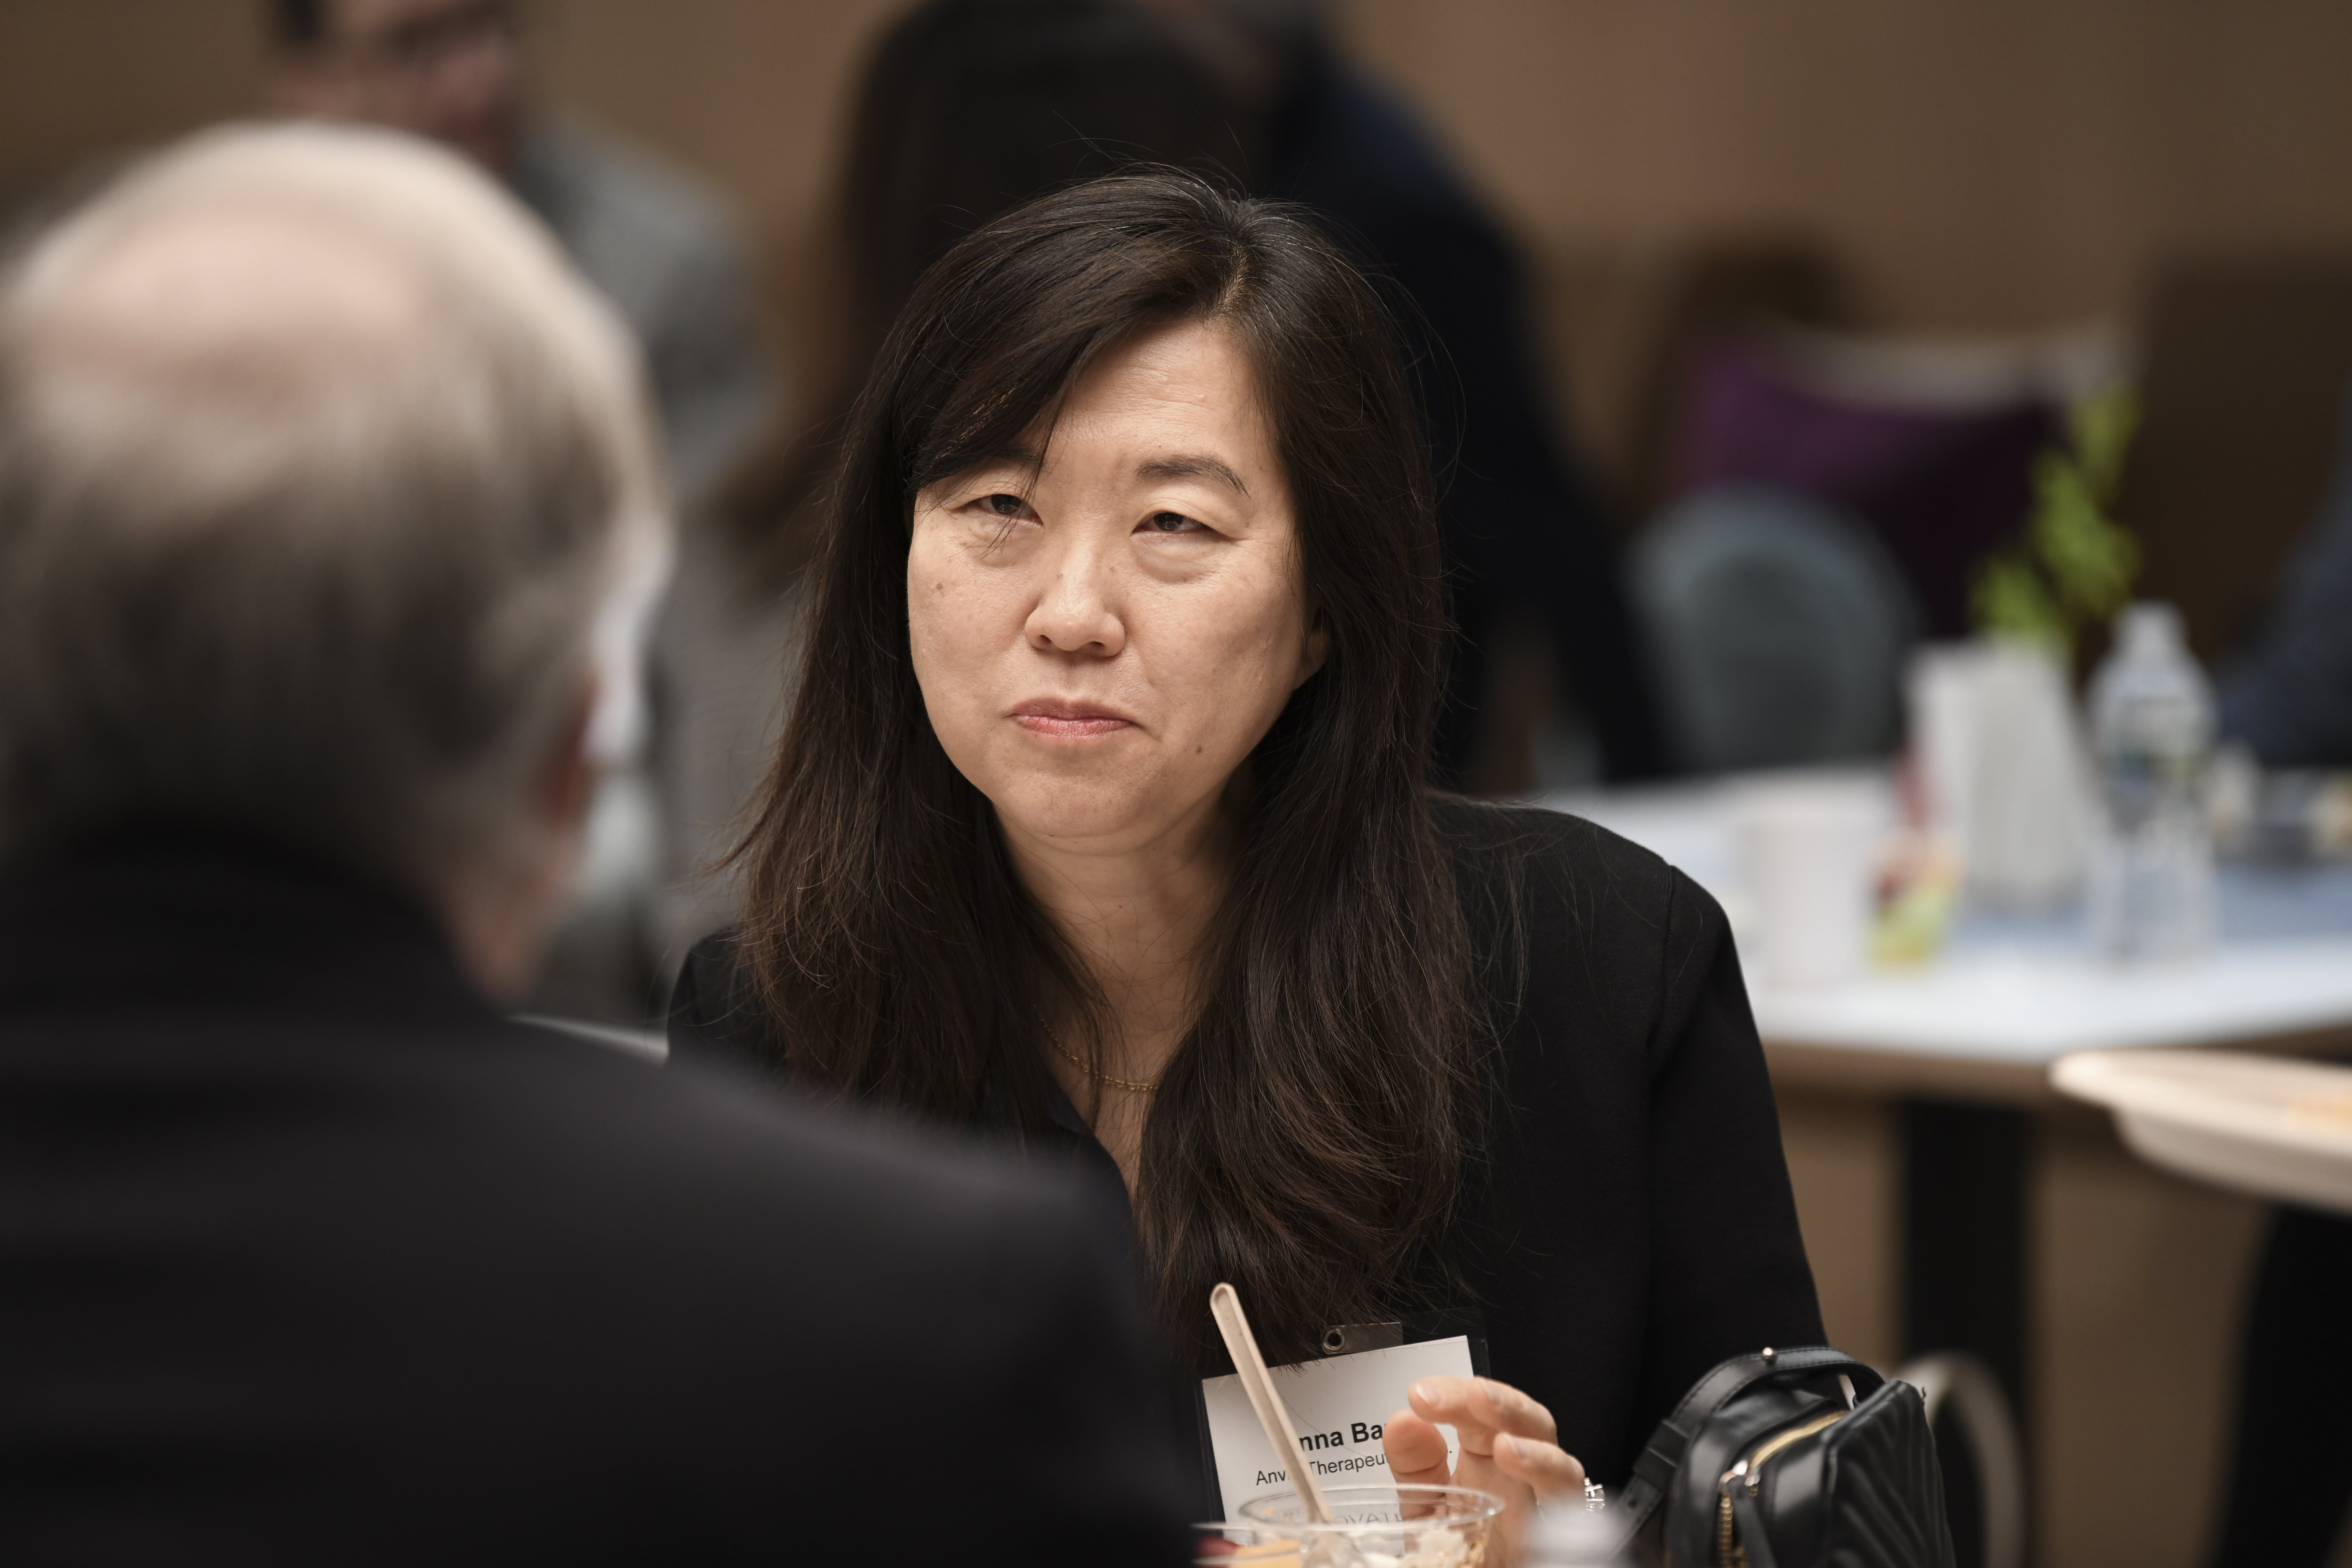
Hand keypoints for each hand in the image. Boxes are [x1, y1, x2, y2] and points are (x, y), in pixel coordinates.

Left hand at [1381, 1375, 1584, 1559]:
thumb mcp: (1425, 1504)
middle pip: (1532, 1426)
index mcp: (1487, 1461)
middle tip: (1475, 1395)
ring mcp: (1540, 1514)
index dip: (1457, 1393)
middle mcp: (1520, 1481)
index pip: (1481, 1410)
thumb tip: (1403, 1420)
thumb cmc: (1456, 1550)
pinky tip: (1539, 1504)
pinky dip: (1562, 1513)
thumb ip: (1414, 1464)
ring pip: (1563, 1472)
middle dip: (1508, 1405)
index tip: (1421, 1395)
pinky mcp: (1550, 1550)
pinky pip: (1570, 1528)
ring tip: (1504, 1447)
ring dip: (1539, 1456)